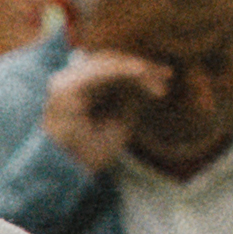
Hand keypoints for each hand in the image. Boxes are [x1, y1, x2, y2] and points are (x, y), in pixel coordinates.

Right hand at [38, 48, 165, 173]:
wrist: (70, 172)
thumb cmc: (93, 151)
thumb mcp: (121, 119)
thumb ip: (130, 96)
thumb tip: (149, 74)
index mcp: (82, 88)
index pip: (112, 69)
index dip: (141, 70)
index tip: (166, 75)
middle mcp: (70, 80)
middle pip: (110, 61)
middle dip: (141, 67)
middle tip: (167, 74)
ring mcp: (65, 82)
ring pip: (105, 62)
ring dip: (134, 67)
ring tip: (158, 75)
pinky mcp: (66, 88)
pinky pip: (96, 71)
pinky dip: (120, 69)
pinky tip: (140, 70)